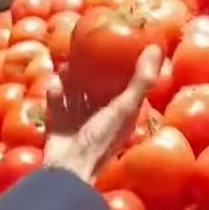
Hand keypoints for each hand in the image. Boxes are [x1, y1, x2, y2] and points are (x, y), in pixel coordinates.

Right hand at [43, 45, 161, 185]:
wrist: (69, 167)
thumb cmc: (101, 138)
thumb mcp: (125, 107)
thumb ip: (141, 80)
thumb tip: (154, 47)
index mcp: (121, 112)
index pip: (124, 83)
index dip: (122, 65)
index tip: (117, 42)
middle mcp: (101, 114)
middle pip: (96, 84)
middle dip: (91, 68)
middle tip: (84, 48)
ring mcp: (78, 119)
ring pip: (74, 90)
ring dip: (70, 78)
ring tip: (66, 65)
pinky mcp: (58, 122)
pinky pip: (56, 101)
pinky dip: (55, 93)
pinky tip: (54, 87)